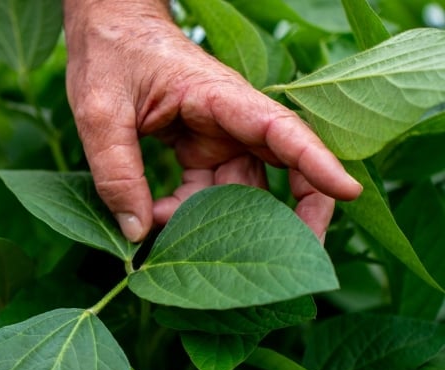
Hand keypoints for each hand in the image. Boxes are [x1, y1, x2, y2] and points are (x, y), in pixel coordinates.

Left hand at [63, 0, 361, 242]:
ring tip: (181, 248)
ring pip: (241, 191)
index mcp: (219, 97)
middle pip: (284, 167)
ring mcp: (217, 138)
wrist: (106, 29)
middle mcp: (230, 120)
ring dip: (220, 225)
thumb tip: (136, 233)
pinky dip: (186, 214)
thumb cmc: (109, 54)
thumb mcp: (100, 113)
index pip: (281, 128)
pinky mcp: (200, 151)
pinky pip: (207, 193)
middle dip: (298, 214)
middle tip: (298, 263)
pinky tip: (156, 221)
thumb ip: (116, 171)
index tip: (348, 192)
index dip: (318, 161)